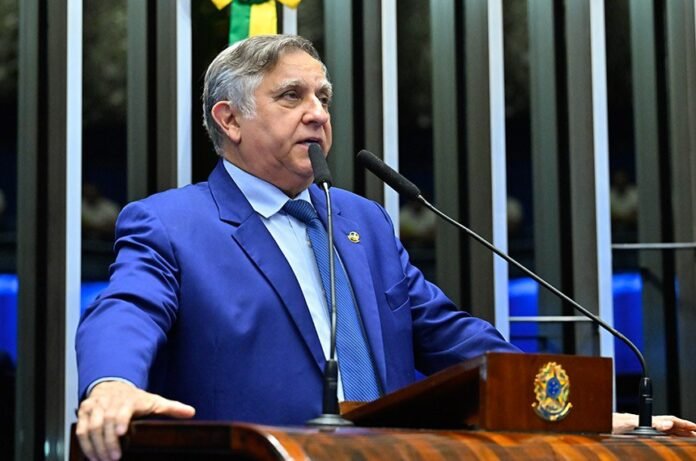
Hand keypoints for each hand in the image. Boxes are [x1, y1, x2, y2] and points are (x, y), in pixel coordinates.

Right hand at [75, 380, 195, 460]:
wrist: (112, 384)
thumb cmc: (134, 398)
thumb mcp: (154, 401)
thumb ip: (171, 408)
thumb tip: (191, 412)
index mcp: (127, 399)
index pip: (122, 410)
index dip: (120, 421)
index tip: (122, 433)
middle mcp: (109, 401)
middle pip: (104, 422)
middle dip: (107, 442)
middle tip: (113, 458)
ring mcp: (95, 406)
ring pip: (90, 427)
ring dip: (95, 446)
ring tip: (102, 460)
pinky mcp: (84, 412)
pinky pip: (80, 429)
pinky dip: (84, 444)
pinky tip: (91, 456)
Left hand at [612, 412, 695, 435]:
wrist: (595, 424)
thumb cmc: (608, 424)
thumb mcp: (630, 424)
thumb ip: (649, 423)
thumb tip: (667, 424)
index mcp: (645, 420)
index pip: (670, 421)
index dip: (684, 424)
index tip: (695, 428)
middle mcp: (643, 423)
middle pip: (669, 426)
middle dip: (684, 430)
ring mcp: (639, 429)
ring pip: (663, 431)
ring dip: (677, 435)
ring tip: (689, 438)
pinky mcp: (633, 435)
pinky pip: (656, 436)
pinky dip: (666, 438)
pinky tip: (668, 441)